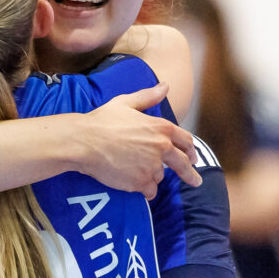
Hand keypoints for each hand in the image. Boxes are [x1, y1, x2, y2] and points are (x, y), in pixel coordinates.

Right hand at [76, 82, 200, 197]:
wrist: (84, 142)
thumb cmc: (102, 120)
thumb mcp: (125, 102)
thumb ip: (148, 96)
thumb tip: (165, 86)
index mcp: (161, 128)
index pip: (185, 140)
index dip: (191, 149)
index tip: (193, 157)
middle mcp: (161, 148)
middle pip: (183, 164)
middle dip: (190, 174)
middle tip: (194, 181)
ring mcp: (152, 167)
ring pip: (160, 177)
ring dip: (153, 176)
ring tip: (136, 171)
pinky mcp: (141, 182)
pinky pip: (149, 191)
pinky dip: (144, 190)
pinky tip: (135, 185)